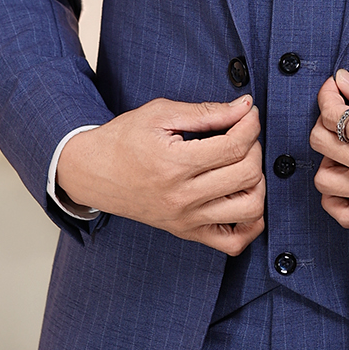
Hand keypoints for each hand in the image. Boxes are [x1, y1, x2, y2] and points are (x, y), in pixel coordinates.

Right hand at [56, 94, 264, 253]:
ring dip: (257, 183)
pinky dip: (250, 223)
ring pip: (249, 209)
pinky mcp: (186, 232)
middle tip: (242, 134)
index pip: (234, 147)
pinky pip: (233, 243)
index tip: (249, 113)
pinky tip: (244, 198)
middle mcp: (181, 197)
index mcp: (174, 164)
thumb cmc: (123, 139)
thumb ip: (205, 112)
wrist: (91, 172)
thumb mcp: (159, 114)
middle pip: (246, 175)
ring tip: (242, 165)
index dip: (250, 125)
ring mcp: (185, 219)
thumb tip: (244, 107)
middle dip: (254, 147)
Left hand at [310, 70, 348, 226]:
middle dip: (325, 120)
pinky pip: (345, 216)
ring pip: (324, 181)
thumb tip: (343, 82)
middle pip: (320, 143)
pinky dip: (334, 201)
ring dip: (326, 160)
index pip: (331, 113)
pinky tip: (344, 182)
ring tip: (344, 147)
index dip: (328, 94)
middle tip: (342, 111)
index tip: (336, 88)